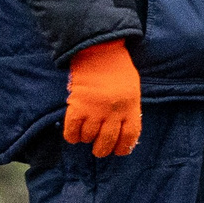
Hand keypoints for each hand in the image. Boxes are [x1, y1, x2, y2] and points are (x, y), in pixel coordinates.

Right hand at [63, 40, 142, 158]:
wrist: (99, 51)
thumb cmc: (118, 69)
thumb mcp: (131, 90)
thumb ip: (128, 108)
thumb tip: (122, 128)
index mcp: (130, 108)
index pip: (129, 136)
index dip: (123, 147)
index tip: (118, 151)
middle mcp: (114, 112)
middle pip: (107, 141)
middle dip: (102, 150)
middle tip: (98, 150)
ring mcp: (95, 110)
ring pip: (88, 137)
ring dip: (86, 140)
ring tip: (85, 137)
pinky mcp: (78, 105)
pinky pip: (72, 129)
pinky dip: (72, 136)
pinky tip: (73, 135)